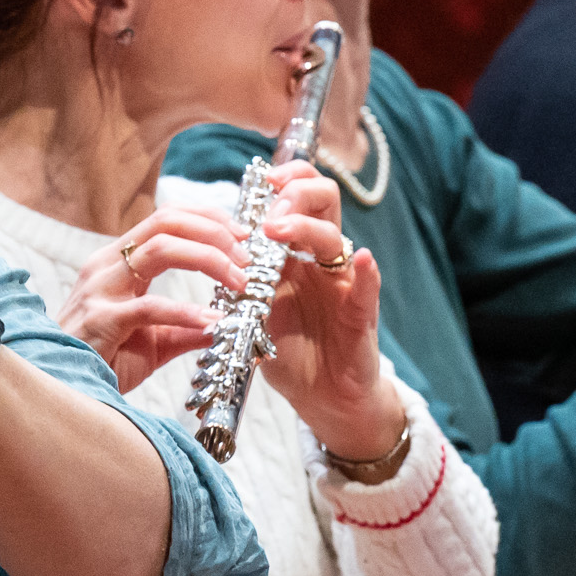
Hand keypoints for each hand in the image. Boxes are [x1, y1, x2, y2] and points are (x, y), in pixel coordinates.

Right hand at [62, 204, 246, 391]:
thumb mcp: (154, 340)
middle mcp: (107, 265)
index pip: (166, 218)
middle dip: (213, 232)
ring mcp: (102, 290)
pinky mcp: (102, 320)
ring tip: (237, 282)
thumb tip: (223, 326)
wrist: (65, 389)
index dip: (207, 218)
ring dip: (208, 260)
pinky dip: (186, 312)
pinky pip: (150, 307)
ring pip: (160, 249)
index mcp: (118, 261)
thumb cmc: (104, 360)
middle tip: (245, 257)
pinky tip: (211, 321)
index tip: (241, 236)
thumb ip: (186, 329)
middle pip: (166, 222)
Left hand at [250, 166, 398, 458]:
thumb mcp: (256, 311)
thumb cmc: (291, 351)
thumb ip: (241, 281)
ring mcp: (344, 284)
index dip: (286, 180)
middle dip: (295, 194)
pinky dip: (367, 274)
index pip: (300, 198)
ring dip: (307, 227)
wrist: (321, 396)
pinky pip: (366, 289)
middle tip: (268, 212)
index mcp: (296, 254)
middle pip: (324, 202)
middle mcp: (322, 260)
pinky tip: (363, 259)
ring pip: (336, 239)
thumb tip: (208, 252)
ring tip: (280, 229)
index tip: (263, 179)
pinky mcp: (360, 314)